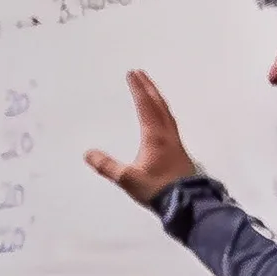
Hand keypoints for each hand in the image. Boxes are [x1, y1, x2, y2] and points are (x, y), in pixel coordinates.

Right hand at [83, 70, 201, 208]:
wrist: (187, 202)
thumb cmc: (157, 189)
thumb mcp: (127, 179)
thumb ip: (107, 166)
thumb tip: (89, 153)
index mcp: (155, 136)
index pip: (145, 106)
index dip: (138, 89)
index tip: (132, 74)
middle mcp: (166, 134)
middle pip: (158, 104)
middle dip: (148, 87)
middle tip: (140, 73)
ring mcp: (174, 141)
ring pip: (165, 112)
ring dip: (156, 97)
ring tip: (149, 89)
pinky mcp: (178, 149)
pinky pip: (168, 121)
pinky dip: (162, 111)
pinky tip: (160, 116)